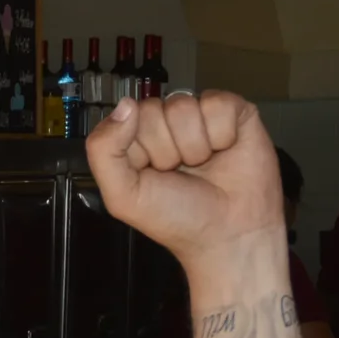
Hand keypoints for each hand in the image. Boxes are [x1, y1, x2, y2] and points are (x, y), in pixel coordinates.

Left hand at [85, 93, 281, 278]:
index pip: (124, 117)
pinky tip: (224, 151)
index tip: (151, 173)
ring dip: (194, 146)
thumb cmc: (177, 219)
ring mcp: (199, 115)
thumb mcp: (123, 196)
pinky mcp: (233, 112)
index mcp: (135, 140)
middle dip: (166, 149)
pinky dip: (222, 135)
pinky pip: (218, 103)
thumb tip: (125, 106)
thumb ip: (105, 151)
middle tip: (180, 172)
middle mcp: (166, 124)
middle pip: (154, 109)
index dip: (139, 148)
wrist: (229, 234)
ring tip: (202, 165)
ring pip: (185, 106)